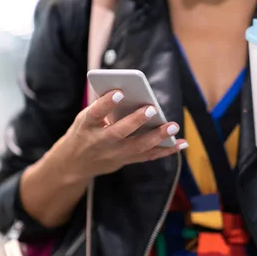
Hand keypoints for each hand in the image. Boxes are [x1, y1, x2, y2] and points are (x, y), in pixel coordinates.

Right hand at [51, 90, 187, 182]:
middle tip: (152, 108)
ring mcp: (114, 154)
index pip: (95, 113)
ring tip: (173, 126)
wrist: (75, 163)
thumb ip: (104, 107)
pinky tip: (182, 143)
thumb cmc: (84, 131)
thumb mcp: (85, 118)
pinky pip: (148, 156)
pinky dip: (166, 151)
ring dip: (157, 137)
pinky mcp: (126, 161)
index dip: (106, 103)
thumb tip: (130, 91)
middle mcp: (100, 141)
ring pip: (137, 147)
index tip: (119, 92)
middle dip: (136, 121)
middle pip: (119, 132)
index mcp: (86, 126)